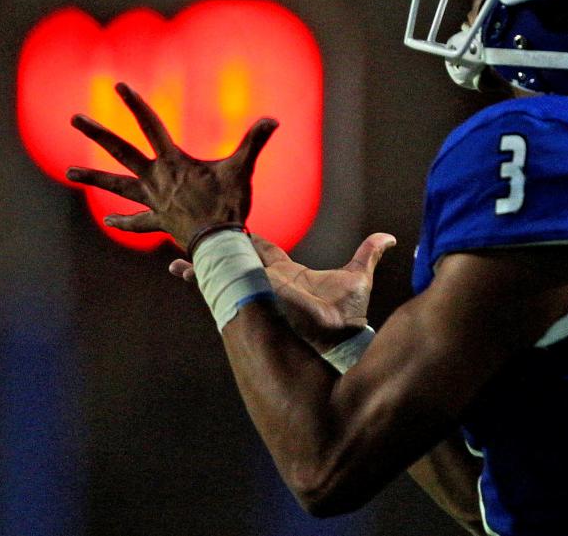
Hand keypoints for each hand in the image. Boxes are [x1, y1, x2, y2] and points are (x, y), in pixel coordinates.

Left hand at [66, 82, 277, 247]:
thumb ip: (255, 141)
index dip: (135, 104)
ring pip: (117, 186)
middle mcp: (156, 178)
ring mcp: (153, 201)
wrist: (218, 244)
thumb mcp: (243, 169)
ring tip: (68, 172)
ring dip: (93, 177)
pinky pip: (137, 221)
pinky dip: (123, 220)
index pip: (151, 124)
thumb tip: (273, 119)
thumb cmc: (230, 204)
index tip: (118, 86)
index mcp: (173, 161)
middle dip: (97, 133)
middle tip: (74, 118)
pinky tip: (108, 219)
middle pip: (120, 151)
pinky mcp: (158, 221)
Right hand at [169, 232, 395, 351]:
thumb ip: (368, 254)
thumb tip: (389, 238)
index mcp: (286, 272)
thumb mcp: (358, 275)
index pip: (262, 250)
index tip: (234, 230)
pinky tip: (182, 268)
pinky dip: (201, 277)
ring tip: (178, 256)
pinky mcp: (252, 295)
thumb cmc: (347, 313)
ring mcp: (258, 288)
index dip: (249, 239)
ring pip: (225, 270)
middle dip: (218, 249)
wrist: (339, 336)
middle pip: (237, 258)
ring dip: (202, 262)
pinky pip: (222, 285)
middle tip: (196, 237)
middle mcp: (268, 280)